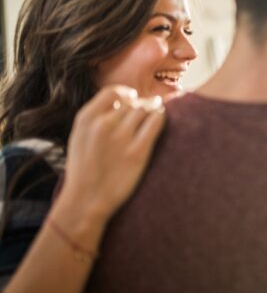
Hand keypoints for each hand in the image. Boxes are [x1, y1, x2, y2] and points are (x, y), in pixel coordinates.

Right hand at [58, 85, 165, 222]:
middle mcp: (103, 124)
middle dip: (143, 105)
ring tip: (156, 113)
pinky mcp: (138, 152)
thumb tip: (122, 100)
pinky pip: (156, 122)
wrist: (86, 200)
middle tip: (149, 111)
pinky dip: (161, 117)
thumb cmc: (85, 170)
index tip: (134, 101)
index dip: (127, 95)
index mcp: (86, 119)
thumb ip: (96, 117)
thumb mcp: (79, 136)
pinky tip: (161, 120)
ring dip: (154, 109)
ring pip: (146, 109)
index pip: (113, 92)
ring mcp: (121, 138)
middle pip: (133, 102)